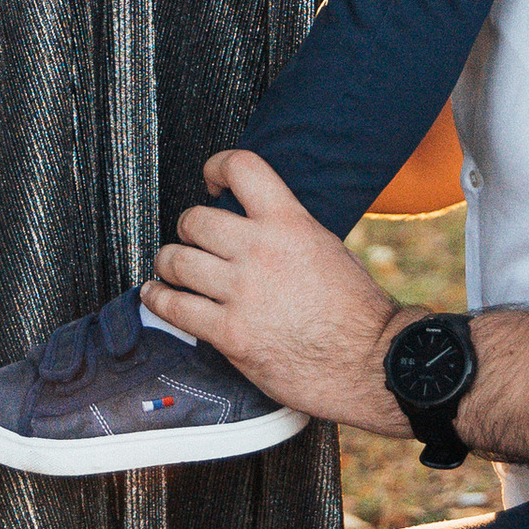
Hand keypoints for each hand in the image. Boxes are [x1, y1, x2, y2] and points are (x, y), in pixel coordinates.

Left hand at [151, 148, 408, 432]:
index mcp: (289, 222)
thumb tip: (253, 225)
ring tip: (172, 267)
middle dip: (188, 228)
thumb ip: (285, 232)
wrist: (372, 361)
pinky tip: (157, 295)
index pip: (241, 167)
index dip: (216, 166)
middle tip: (193, 240)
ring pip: (175, 260)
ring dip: (169, 263)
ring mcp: (241, 292)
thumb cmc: (357, 310)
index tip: (211, 179)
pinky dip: (158, 299)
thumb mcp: (325, 246)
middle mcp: (260, 251)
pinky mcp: (229, 333)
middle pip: (194, 219)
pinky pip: (174, 307)